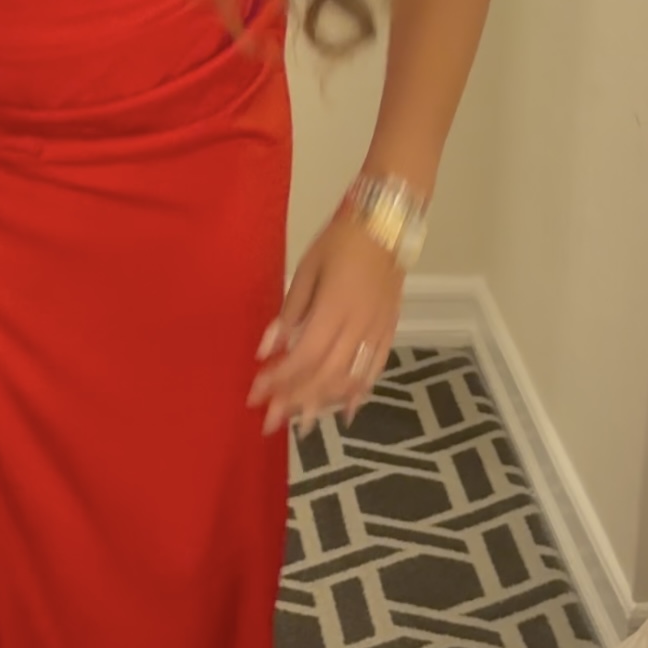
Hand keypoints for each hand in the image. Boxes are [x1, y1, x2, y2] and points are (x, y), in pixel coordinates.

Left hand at [249, 216, 403, 435]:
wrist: (386, 223)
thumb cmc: (340, 241)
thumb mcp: (307, 269)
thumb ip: (289, 311)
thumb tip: (267, 348)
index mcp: (334, 309)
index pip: (304, 356)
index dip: (280, 379)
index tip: (257, 394)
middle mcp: (359, 327)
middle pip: (326, 375)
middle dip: (296, 400)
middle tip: (271, 422)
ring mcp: (378, 331)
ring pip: (351, 378)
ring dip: (324, 402)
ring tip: (302, 423)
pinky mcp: (390, 330)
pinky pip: (375, 369)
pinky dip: (359, 392)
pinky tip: (346, 410)